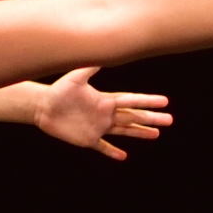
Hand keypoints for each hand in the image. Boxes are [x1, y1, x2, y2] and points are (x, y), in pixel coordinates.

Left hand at [34, 67, 173, 156]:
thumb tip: (102, 55)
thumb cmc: (59, 90)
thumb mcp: (75, 78)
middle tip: (169, 120)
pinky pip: (103, 147)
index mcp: (106, 100)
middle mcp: (106, 114)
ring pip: (124, 131)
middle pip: (133, 117)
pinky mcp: (88, 139)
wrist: (42, 107)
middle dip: (151, 118)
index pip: (131, 101)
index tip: (164, 102)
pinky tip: (124, 156)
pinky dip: (112, 152)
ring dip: (140, 133)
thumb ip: (89, 68)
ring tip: (156, 134)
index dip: (147, 101)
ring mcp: (98, 127)